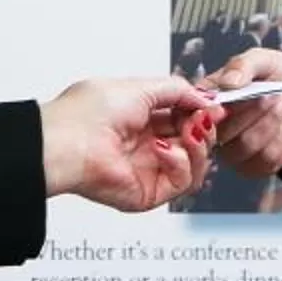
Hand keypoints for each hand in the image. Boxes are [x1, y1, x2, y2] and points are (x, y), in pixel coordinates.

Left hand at [39, 76, 223, 210]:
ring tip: (189, 132)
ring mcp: (148, 170)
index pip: (183, 118)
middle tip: (204, 117)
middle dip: (204, 127)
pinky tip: (165, 150)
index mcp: (139, 120)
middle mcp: (145, 146)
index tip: (214, 104)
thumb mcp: (139, 87)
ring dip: (199, 145)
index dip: (200, 112)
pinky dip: (182, 163)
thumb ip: (177, 90)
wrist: (67, 144)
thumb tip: (205, 97)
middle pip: (194, 142)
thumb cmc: (88, 115)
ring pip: (196, 164)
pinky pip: (183, 182)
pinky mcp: (148, 193)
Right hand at [210, 48, 281, 176]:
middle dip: (243, 113)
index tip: (224, 100)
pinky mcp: (257, 165)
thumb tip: (228, 82)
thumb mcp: (262, 60)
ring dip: (264, 122)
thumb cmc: (281, 76)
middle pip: (214, 133)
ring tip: (280, 100)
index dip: (203, 110)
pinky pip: (264, 157)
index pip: (189, 111)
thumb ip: (242, 66)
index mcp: (207, 101)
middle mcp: (215, 128)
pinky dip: (279, 135)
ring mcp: (234, 150)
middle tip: (264, 94)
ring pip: (241, 146)